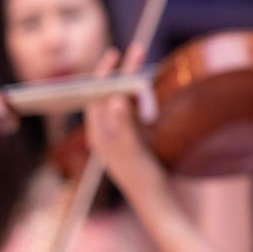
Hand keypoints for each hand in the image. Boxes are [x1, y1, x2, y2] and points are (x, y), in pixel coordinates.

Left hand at [83, 43, 157, 189]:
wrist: (157, 202)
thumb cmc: (143, 178)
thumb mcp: (132, 150)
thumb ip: (122, 124)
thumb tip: (115, 97)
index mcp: (97, 134)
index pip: (95, 96)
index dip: (104, 73)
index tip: (114, 54)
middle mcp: (105, 132)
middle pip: (109, 95)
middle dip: (120, 72)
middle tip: (135, 49)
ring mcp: (119, 135)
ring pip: (121, 101)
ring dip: (131, 83)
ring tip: (141, 64)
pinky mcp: (133, 139)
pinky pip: (132, 111)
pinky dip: (139, 97)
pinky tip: (147, 89)